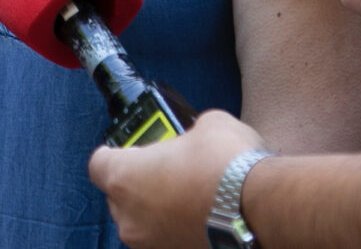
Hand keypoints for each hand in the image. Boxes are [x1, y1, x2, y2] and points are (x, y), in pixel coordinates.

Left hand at [87, 109, 263, 248]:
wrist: (261, 210)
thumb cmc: (227, 165)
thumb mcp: (207, 124)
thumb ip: (188, 132)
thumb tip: (197, 136)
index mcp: (123, 178)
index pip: (98, 164)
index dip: (115, 153)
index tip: (132, 149)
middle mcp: (129, 218)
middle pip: (120, 197)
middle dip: (140, 183)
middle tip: (169, 169)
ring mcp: (151, 245)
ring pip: (143, 222)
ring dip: (159, 210)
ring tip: (191, 194)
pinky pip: (167, 240)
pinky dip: (179, 228)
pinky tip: (204, 215)